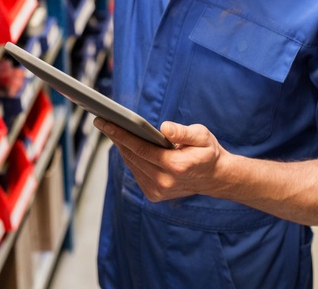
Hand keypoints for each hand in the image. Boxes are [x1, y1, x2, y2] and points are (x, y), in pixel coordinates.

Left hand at [95, 119, 228, 202]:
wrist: (214, 178)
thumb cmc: (207, 152)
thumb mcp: (202, 136)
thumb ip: (183, 132)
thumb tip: (164, 128)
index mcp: (177, 167)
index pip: (142, 149)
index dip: (121, 135)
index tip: (106, 123)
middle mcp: (165, 182)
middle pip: (133, 157)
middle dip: (116, 138)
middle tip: (103, 122)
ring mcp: (158, 191)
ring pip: (132, 165)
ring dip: (122, 148)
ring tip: (111, 130)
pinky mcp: (154, 195)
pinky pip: (136, 173)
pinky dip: (130, 159)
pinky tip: (125, 145)